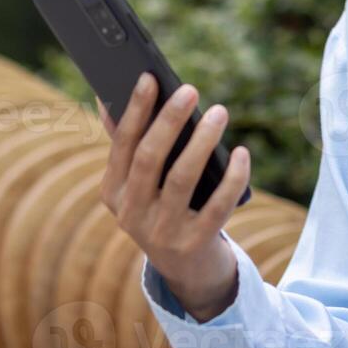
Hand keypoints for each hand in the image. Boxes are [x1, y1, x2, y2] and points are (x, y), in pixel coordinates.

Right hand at [96, 73, 251, 320]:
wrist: (187, 270)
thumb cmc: (163, 207)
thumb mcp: (139, 183)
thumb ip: (126, 143)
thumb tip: (105, 94)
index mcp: (112, 193)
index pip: (123, 145)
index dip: (135, 110)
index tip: (150, 78)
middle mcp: (131, 214)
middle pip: (150, 158)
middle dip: (169, 120)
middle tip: (190, 89)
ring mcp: (161, 233)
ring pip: (182, 179)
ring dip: (203, 141)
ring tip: (220, 111)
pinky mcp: (194, 244)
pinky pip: (217, 206)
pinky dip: (232, 177)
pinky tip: (242, 152)